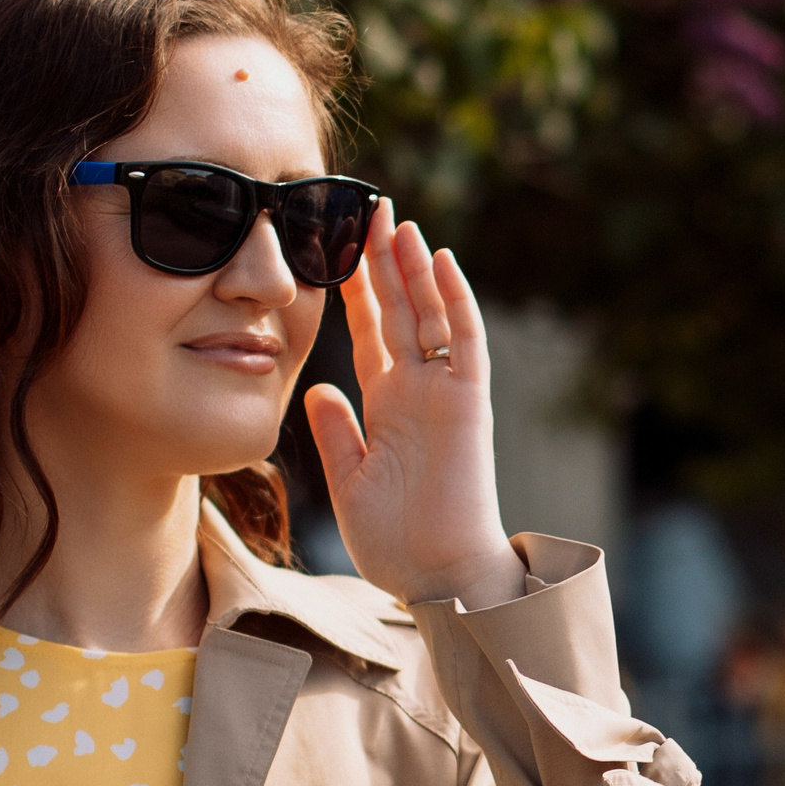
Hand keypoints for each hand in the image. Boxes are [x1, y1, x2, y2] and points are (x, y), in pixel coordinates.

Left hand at [304, 202, 521, 606]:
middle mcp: (418, 389)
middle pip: (401, 309)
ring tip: (397, 220)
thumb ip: (336, 430)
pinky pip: (465, 341)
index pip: (371, 332)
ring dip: (415, 267)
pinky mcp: (468, 402)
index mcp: (387, 404)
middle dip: (384, 261)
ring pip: (431, 313)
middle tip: (370, 208)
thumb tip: (316, 388)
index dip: (356, 289)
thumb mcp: (349, 478)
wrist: (436, 577)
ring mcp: (445, 392)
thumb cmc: (396, 539)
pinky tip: (439, 260)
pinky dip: (455, 299)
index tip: (338, 245)